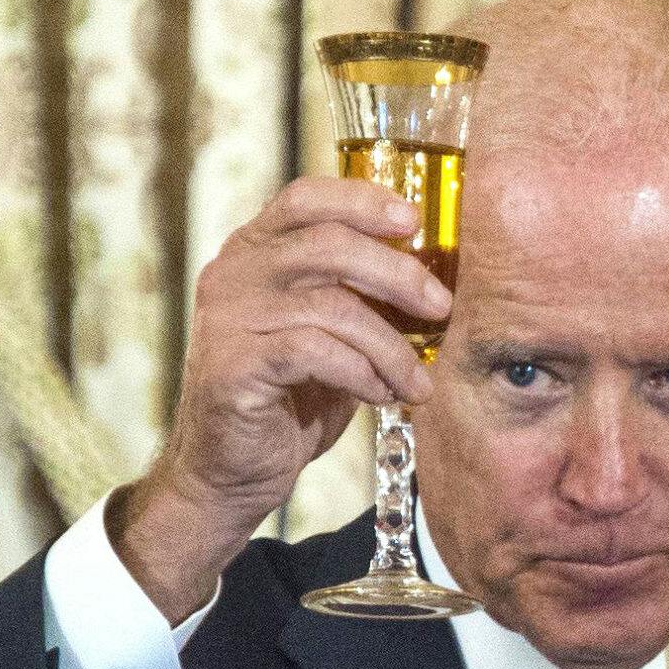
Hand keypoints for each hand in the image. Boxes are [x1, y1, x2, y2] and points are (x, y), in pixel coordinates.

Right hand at [114, 178, 449, 620]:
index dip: (363, 200)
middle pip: (327, 245)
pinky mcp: (231, 365)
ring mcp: (226, 318)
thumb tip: (439, 281)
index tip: (415, 221)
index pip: (306, 199)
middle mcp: (233, 273)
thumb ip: (363, 297)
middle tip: (442, 308)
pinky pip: (314, 352)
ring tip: (417, 381)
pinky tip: (381, 394)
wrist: (236, 469)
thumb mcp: (336, 336)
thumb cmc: (295, 397)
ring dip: (390, 345)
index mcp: (256, 252)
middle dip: (398, 274)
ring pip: (330, 305)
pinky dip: (362, 373)